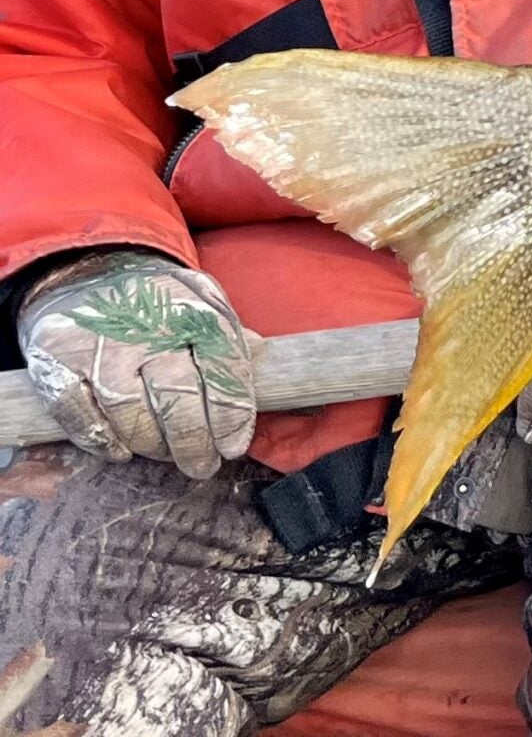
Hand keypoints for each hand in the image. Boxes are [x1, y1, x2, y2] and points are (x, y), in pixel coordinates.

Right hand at [19, 248, 259, 479]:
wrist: (86, 272)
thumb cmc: (158, 302)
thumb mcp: (205, 303)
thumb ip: (233, 340)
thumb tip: (274, 381)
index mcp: (193, 308)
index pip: (223, 367)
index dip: (231, 415)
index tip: (233, 446)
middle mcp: (146, 323)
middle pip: (176, 396)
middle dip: (193, 441)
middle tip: (202, 465)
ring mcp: (96, 340)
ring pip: (127, 409)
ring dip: (150, 443)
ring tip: (164, 452)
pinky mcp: (52, 357)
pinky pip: (77, 412)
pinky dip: (99, 438)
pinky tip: (120, 449)